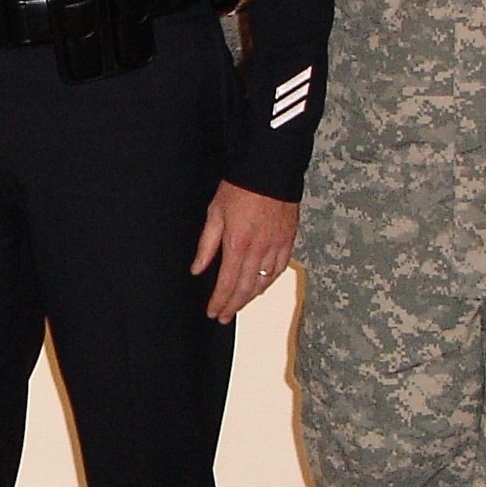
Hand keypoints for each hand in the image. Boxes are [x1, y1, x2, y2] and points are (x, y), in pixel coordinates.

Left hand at [192, 182, 298, 323]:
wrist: (270, 170)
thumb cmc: (240, 187)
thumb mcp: (214, 213)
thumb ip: (206, 246)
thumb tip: (197, 269)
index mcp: (237, 244)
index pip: (226, 284)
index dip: (219, 302)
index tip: (213, 312)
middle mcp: (258, 250)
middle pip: (245, 289)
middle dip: (233, 306)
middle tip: (224, 316)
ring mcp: (276, 246)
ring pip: (264, 282)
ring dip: (250, 297)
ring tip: (239, 304)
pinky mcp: (288, 240)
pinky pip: (279, 269)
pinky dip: (269, 282)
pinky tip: (261, 286)